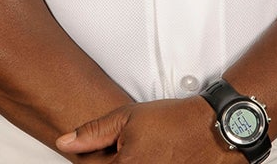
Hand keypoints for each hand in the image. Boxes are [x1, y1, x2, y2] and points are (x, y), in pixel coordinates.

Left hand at [56, 97, 232, 162]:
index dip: (91, 155)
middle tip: (125, 146)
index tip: (100, 147)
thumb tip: (65, 141)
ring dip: (126, 163)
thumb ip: (93, 132)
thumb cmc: (173, 122)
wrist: (211, 131)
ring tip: (140, 152)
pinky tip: (149, 157)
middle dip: (109, 160)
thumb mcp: (128, 117)